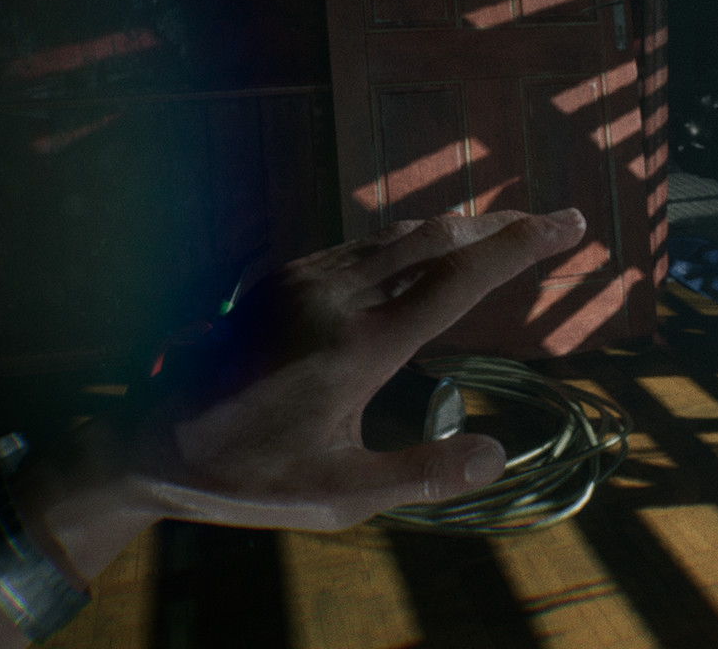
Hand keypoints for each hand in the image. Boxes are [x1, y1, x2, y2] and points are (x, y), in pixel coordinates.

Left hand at [95, 208, 587, 532]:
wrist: (146, 443)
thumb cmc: (246, 478)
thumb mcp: (338, 496)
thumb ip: (421, 473)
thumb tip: (497, 455)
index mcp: (359, 345)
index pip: (459, 277)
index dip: (522, 246)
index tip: (571, 223)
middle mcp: (334, 296)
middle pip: (436, 236)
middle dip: (502, 225)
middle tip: (554, 220)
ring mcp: (303, 279)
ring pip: (397, 235)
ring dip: (456, 229)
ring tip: (501, 232)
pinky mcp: (280, 278)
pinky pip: (360, 246)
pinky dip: (409, 242)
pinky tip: (425, 254)